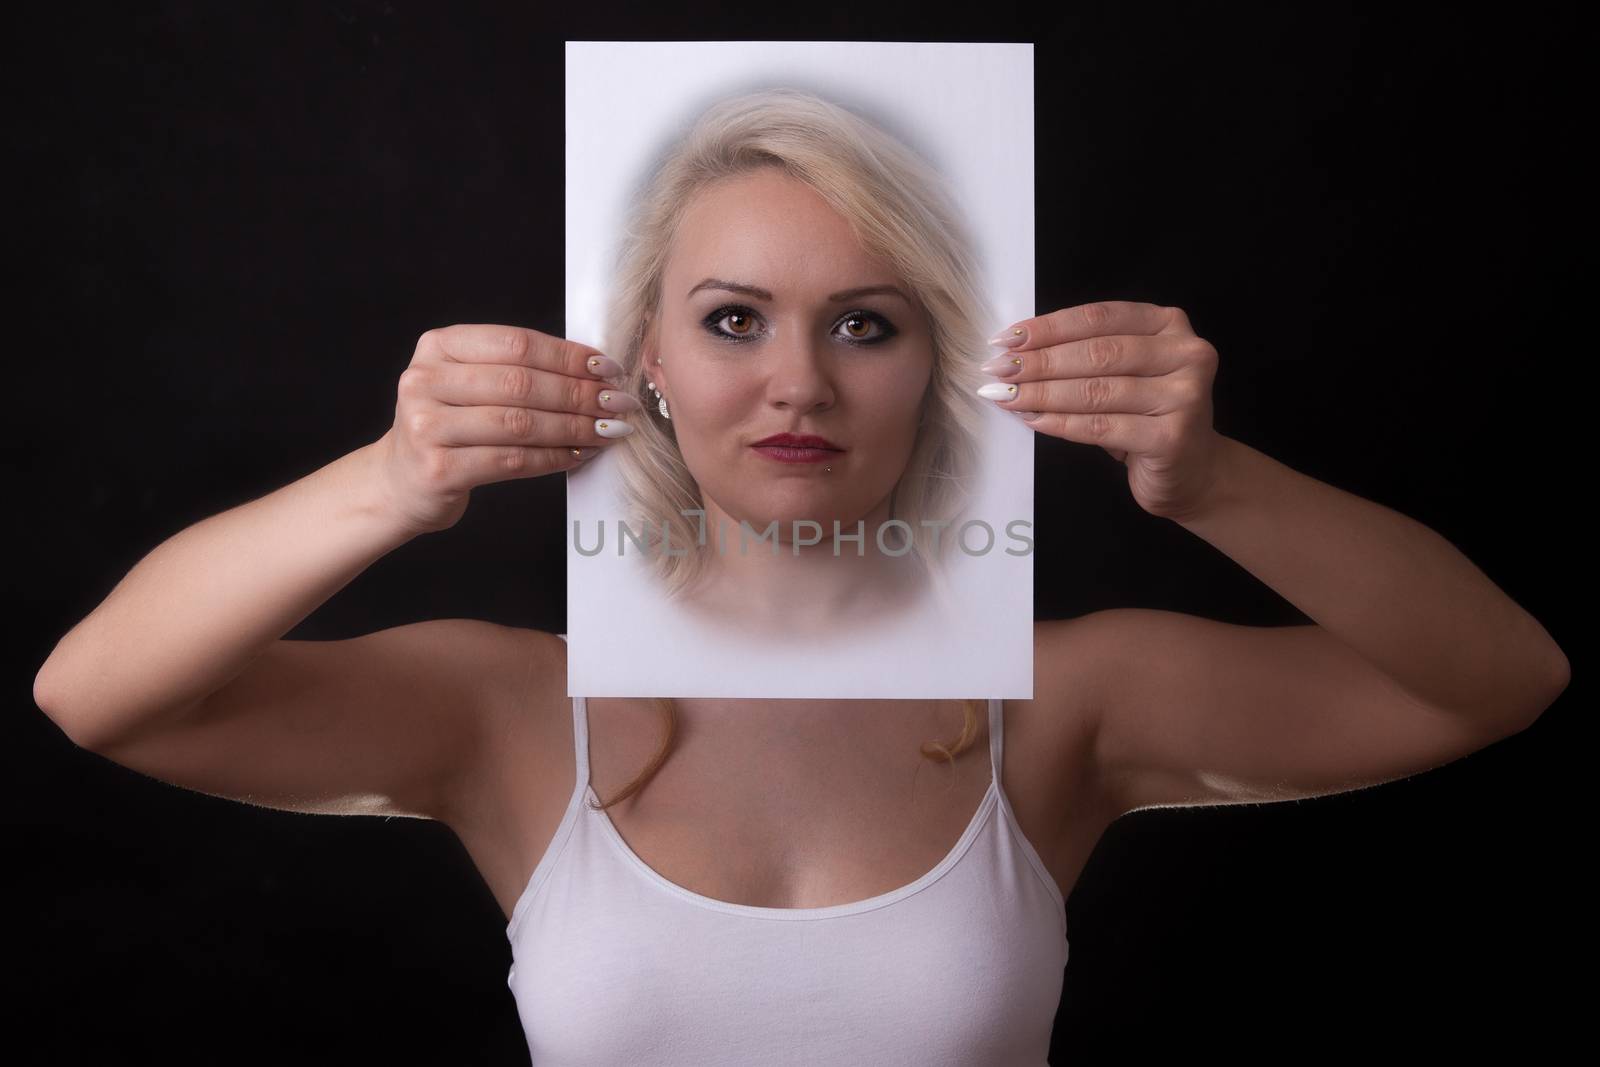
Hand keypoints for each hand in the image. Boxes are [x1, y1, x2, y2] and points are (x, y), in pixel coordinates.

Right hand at [372, 324, 639, 535]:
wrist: (399, 482)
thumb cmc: (448, 428)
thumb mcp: (468, 384)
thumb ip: (515, 369)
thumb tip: (594, 369)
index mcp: (439, 346)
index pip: (517, 343)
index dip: (569, 356)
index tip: (608, 368)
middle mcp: (425, 380)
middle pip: (521, 383)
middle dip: (580, 393)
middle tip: (618, 402)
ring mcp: (426, 425)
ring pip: (520, 423)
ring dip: (574, 427)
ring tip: (608, 430)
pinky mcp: (437, 469)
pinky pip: (512, 460)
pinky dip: (553, 458)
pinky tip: (579, 455)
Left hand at [978, 301, 1222, 521]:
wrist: (1192, 471)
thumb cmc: (1147, 417)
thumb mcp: (1123, 374)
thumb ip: (1086, 354)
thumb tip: (1016, 351)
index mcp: (1168, 324)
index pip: (1098, 318)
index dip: (1049, 327)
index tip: (1006, 339)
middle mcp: (1185, 353)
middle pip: (1096, 353)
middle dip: (1039, 361)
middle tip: (997, 370)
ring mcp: (1184, 395)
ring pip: (1096, 390)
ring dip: (1042, 393)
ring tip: (1006, 396)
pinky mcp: (1171, 437)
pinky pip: (1101, 426)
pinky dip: (1061, 423)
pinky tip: (1033, 420)